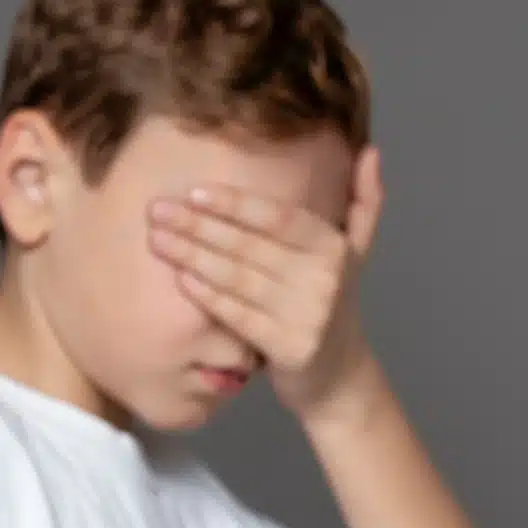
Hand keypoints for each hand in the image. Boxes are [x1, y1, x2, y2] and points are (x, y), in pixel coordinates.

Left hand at [147, 146, 387, 422]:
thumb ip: (364, 201)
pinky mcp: (290, 348)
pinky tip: (181, 278)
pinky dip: (207, 295)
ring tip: (157, 239)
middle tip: (156, 211)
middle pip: (249, 245)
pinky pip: (238, 315)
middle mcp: (325, 278)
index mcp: (335, 247)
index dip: (234, 203)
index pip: (277, 217)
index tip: (193, 192)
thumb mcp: (356, 252)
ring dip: (192, 256)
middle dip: (198, 226)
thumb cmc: (332, 303)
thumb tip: (371, 150)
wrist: (339, 376)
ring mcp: (308, 315)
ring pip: (238, 278)